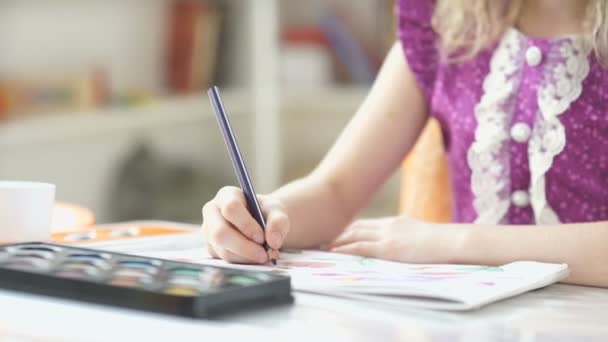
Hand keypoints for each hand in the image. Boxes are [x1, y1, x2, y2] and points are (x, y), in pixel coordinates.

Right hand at [202, 186, 289, 263]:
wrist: (260, 223)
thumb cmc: (265, 213)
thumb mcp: (276, 211)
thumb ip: (278, 221)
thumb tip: (273, 242)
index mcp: (227, 195)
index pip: (231, 208)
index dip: (246, 225)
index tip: (262, 238)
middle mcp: (212, 212)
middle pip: (220, 233)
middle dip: (244, 247)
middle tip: (264, 255)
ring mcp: (208, 231)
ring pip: (223, 250)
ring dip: (246, 257)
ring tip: (264, 256)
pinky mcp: (211, 248)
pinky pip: (225, 260)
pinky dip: (242, 262)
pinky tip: (254, 258)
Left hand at [326, 216, 463, 263]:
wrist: (452, 242)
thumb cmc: (443, 242)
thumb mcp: (421, 235)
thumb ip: (408, 237)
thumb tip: (404, 245)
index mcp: (396, 222)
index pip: (366, 224)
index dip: (348, 228)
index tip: (335, 232)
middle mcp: (388, 225)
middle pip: (356, 226)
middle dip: (337, 232)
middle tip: (320, 236)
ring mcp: (388, 235)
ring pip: (354, 235)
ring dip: (336, 240)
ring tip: (320, 245)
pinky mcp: (389, 248)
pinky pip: (361, 247)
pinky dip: (345, 248)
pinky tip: (333, 251)